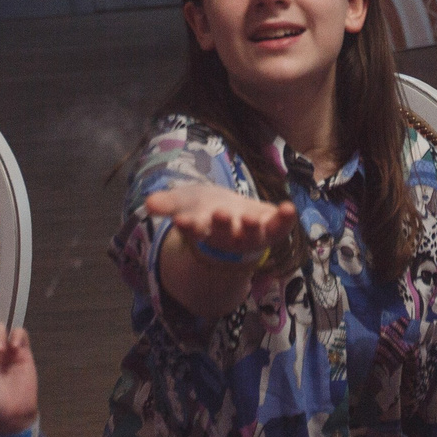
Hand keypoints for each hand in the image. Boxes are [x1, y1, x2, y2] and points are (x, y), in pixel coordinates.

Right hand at [145, 180, 295, 261]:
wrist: (233, 216)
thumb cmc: (206, 209)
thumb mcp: (185, 202)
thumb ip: (168, 204)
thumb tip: (148, 204)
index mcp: (205, 228)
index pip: (195, 228)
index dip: (190, 226)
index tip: (183, 221)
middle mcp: (228, 234)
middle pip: (224, 232)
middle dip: (223, 224)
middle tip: (219, 215)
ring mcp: (251, 233)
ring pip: (251, 234)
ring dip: (251, 227)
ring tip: (251, 219)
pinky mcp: (271, 227)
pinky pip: (280, 227)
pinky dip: (285, 219)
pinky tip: (288, 208)